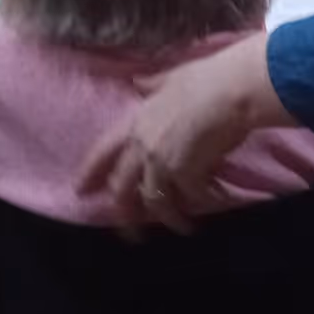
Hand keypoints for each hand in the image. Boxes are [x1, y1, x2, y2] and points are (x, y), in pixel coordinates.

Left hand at [76, 33, 288, 235]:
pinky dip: (202, 203)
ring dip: (171, 219)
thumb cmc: (207, 78)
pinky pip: (190, 198)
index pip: (102, 151)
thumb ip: (153, 85)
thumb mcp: (172, 77)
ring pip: (155, 201)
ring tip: (185, 228)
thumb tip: (137, 82)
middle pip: (122, 188)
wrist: (234, 88)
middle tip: (131, 236)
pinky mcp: (185, 174)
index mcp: (136, 121)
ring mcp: (162, 162)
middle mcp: (143, 145)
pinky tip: (214, 203)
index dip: (90, 172)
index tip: (80, 191)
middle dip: (125, 216)